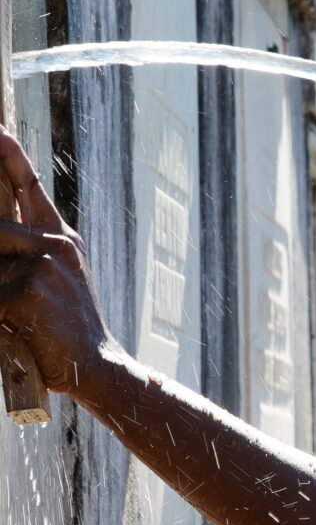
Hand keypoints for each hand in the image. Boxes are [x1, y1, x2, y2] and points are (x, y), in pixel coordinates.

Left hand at [0, 126, 118, 396]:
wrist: (97, 368)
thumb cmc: (65, 330)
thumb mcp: (53, 283)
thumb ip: (25, 253)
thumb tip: (0, 235)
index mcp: (63, 239)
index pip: (30, 186)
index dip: (10, 156)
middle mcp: (57, 243)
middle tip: (22, 280)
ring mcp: (45, 263)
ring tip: (18, 311)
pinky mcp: (31, 288)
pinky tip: (15, 328)